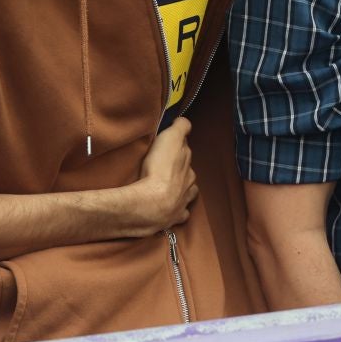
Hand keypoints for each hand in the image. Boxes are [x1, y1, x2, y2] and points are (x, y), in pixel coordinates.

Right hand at [131, 117, 197, 233]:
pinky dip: (177, 212)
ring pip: (186, 196)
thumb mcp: (171, 139)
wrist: (151, 203)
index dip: (179, 151)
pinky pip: (179, 215)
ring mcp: (181, 205)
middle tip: (168, 169)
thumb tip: (185, 122)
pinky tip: (171, 211)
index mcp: (189, 168)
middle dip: (181, 172)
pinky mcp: (171, 219)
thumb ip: (181, 128)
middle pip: (188, 176)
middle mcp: (189, 186)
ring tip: (171, 190)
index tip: (172, 149)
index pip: (186, 156)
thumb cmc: (160, 169)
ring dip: (181, 192)